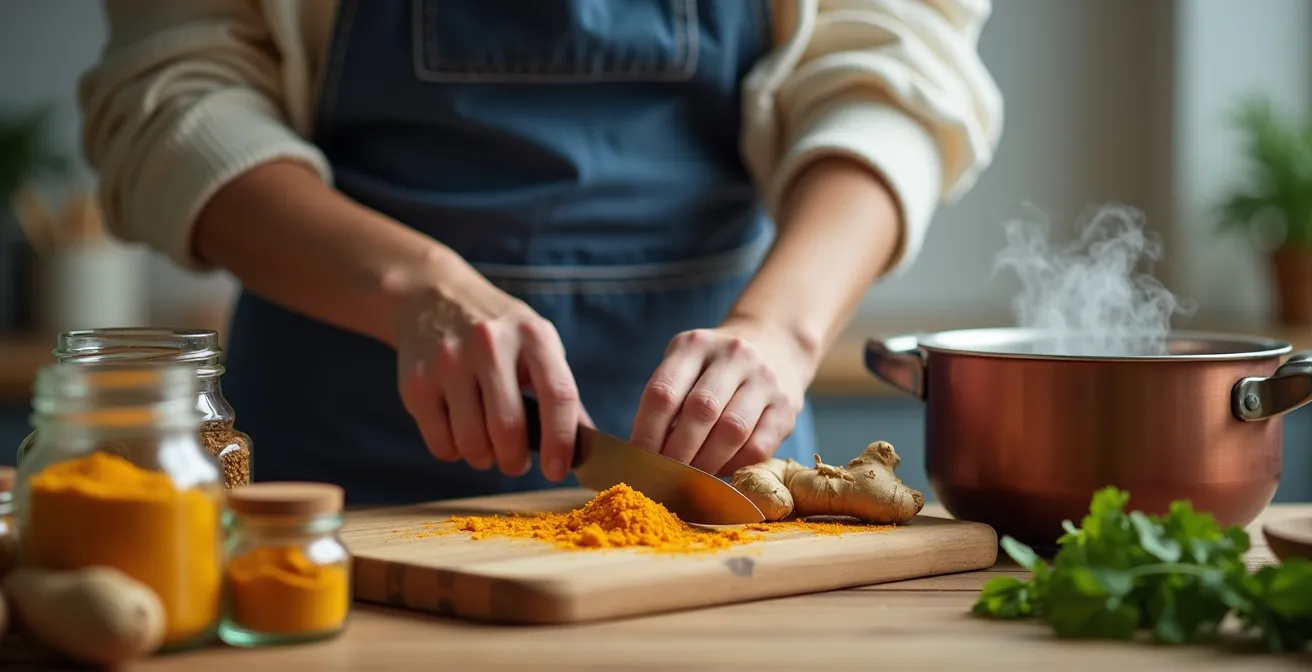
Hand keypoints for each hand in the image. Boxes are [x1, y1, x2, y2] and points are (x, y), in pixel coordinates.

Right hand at [394, 277, 587, 480]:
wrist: (434, 298)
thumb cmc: (500, 334)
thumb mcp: (538, 345)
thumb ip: (561, 393)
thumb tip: (586, 448)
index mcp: (532, 336)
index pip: (558, 395)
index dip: (561, 442)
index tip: (556, 470)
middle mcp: (490, 344)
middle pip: (508, 428)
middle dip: (514, 462)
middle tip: (516, 464)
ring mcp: (449, 362)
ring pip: (472, 443)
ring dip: (484, 459)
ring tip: (487, 446)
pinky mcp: (416, 382)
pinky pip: (440, 444)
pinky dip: (454, 452)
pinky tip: (459, 432)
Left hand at [629, 320, 811, 475]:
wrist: (775, 345)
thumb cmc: (713, 368)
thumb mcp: (686, 365)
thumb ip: (667, 400)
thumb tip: (644, 453)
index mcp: (695, 345)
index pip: (663, 393)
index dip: (647, 432)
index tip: (639, 459)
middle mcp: (734, 356)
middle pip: (700, 411)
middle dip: (677, 451)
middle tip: (665, 474)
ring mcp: (765, 379)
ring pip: (732, 430)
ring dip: (706, 462)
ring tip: (691, 477)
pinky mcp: (787, 407)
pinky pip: (759, 446)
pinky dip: (734, 465)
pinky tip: (721, 470)